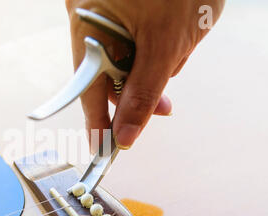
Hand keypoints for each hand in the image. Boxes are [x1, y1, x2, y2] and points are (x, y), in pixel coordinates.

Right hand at [66, 0, 224, 149]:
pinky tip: (172, 34)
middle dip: (139, 90)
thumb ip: (143, 94)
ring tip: (179, 45)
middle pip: (107, 76)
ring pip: (124, 59)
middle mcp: (89, 20)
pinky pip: (131, 41)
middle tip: (164, 107)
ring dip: (152, 65)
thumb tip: (125, 135)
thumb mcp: (165, 44)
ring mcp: (103, 13)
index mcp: (88, 27)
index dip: (99, 122)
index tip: (105, 149)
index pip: (87, 91)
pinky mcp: (119, 9)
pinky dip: (152, 48)